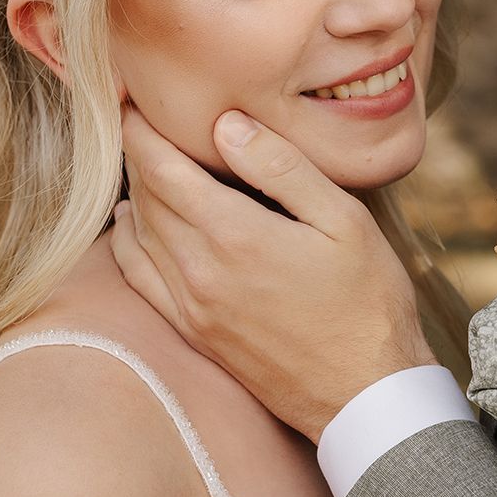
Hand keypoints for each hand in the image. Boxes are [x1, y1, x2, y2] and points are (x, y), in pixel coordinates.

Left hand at [114, 106, 435, 440]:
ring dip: (136, 194)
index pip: (161, 167)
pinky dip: (129, 242)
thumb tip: (227, 124)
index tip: (133, 102)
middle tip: (142, 122)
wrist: (365, 395)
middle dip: (138, 154)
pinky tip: (136, 224)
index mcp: (234, 235)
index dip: (140, 129)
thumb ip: (282, 167)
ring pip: (138, 234)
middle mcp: (199, 271)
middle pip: (145, 196)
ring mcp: (191, 306)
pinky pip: (138, 278)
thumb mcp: (343, 221)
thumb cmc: (368, 302)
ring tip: (146, 164)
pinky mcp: (194, 333)